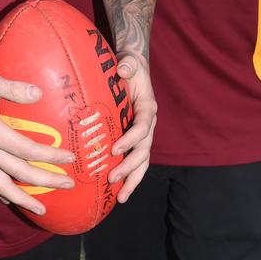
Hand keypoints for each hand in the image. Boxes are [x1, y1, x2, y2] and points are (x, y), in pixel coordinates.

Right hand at [0, 68, 75, 214]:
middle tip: (69, 184)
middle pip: (20, 173)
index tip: (70, 158)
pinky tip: (10, 199)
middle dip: (47, 181)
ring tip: (41, 208)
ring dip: (23, 199)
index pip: (28, 151)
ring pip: (1, 187)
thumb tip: (40, 94)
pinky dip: (1, 194)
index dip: (51, 157)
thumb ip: (16, 89)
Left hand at [108, 52, 155, 202]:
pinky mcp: (135, 139)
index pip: (142, 126)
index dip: (131, 139)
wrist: (133, 69)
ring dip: (132, 179)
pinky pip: (135, 160)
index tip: (115, 149)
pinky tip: (117, 192)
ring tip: (119, 197)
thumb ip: (128, 65)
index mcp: (148, 108)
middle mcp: (148, 124)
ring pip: (142, 161)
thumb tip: (123, 70)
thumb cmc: (129, 67)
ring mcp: (143, 134)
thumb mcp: (130, 62)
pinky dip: (129, 176)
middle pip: (143, 150)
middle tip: (112, 179)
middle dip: (130, 166)